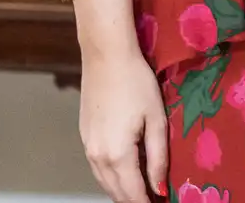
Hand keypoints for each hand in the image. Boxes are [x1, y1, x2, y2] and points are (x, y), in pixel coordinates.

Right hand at [80, 45, 167, 201]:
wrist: (106, 57)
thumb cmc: (136, 83)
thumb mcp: (156, 119)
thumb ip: (158, 157)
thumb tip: (160, 188)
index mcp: (118, 154)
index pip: (133, 193)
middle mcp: (98, 157)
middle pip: (116, 193)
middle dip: (135, 201)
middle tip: (155, 200)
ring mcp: (87, 148)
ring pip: (104, 183)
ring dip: (122, 192)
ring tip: (143, 192)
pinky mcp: (84, 138)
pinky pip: (98, 169)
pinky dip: (112, 178)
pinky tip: (126, 174)